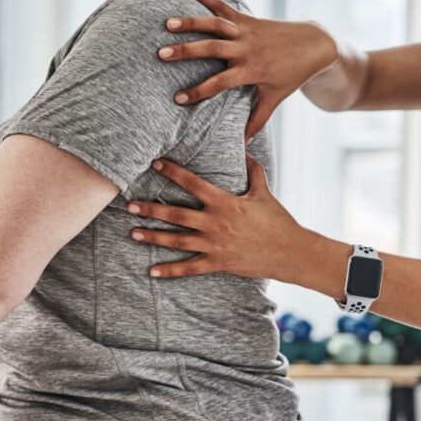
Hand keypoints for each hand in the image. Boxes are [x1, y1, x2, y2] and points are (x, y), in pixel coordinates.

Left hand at [127, 155, 306, 279]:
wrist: (290, 252)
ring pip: (177, 240)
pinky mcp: (218, 263)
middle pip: (177, 214)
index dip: (173, 173)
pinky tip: (151, 271)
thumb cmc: (278, 220)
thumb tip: (246, 149)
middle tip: (129, 205)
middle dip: (151, 209)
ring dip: (153, 237)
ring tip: (132, 233)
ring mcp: (215, 245)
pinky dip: (170, 271)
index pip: (193, 184)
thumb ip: (253, 170)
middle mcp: (216, 223)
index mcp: (225, 202)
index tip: (155, 164)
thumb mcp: (264, 192)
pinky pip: (189, 268)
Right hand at [159, 0, 338, 139]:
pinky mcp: (247, 18)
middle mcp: (247, 48)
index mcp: (252, 70)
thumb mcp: (275, 98)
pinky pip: (224, 6)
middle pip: (212, 48)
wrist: (314, 45)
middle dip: (186, 51)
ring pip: (215, 24)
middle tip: (161, 54)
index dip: (199, 91)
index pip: (221, 82)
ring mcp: (246, 30)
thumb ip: (257, 120)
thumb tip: (243, 145)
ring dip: (191, 22)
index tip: (178, 99)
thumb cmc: (292, 75)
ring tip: (167, 23)